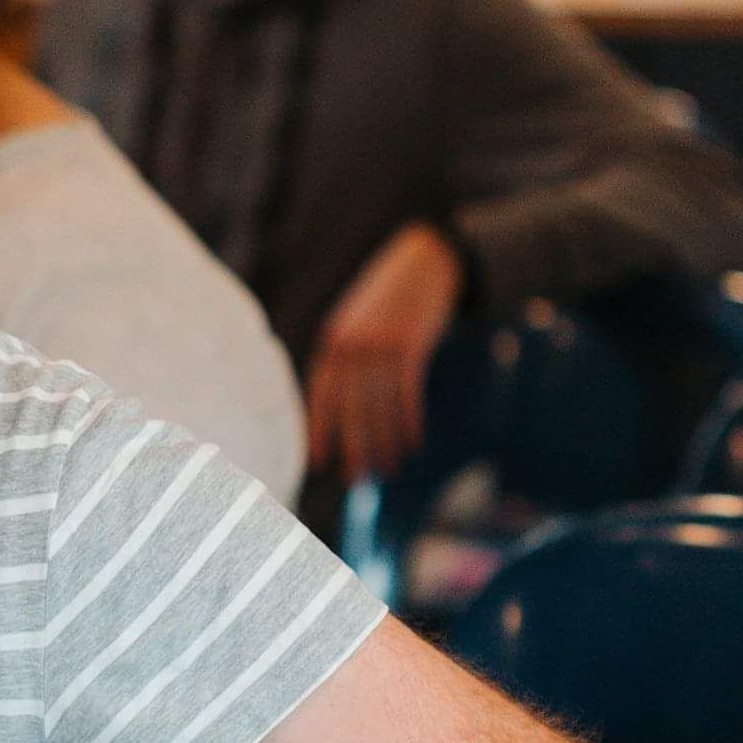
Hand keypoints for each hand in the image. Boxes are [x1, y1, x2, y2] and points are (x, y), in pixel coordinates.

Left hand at [308, 221, 461, 481]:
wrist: (423, 262)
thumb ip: (347, 360)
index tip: (319, 463)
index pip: (319, 396)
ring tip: (389, 468)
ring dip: (385, 442)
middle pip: (350, 408)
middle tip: (359, 479)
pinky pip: (406, 394)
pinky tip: (412, 442)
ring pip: (379, 407)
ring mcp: (379, 345)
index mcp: (332, 342)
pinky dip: (409, 422)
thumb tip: (345, 412)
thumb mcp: (356, 324)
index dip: (318, 431)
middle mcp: (350, 345)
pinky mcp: (409, 346)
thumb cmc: (388, 302)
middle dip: (354, 447)